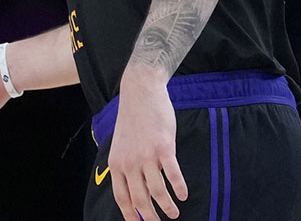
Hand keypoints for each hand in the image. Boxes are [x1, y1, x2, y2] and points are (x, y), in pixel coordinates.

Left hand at [107, 74, 187, 219]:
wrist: (140, 92)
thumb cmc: (133, 120)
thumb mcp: (122, 145)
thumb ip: (126, 166)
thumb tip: (137, 189)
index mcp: (116, 164)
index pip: (121, 198)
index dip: (131, 215)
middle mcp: (129, 163)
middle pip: (140, 200)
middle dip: (151, 217)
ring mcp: (146, 156)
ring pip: (158, 192)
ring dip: (167, 207)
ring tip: (174, 213)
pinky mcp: (163, 148)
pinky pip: (173, 175)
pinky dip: (179, 188)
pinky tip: (184, 195)